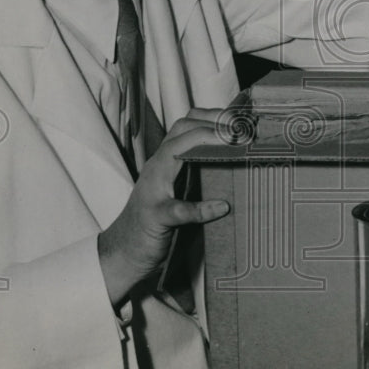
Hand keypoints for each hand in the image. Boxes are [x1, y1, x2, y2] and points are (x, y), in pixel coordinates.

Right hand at [98, 108, 231, 305]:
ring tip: (233, 145)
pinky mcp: (155, 217)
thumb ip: (200, 177)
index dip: (215, 117)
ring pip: (172, 152)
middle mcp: (157, 168)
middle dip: (213, 121)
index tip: (243, 122)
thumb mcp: (181, 194)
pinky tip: (221, 208)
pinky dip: (201, 208)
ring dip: (204, 142)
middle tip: (242, 130)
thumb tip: (240, 167)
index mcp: (166, 161)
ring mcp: (153, 190)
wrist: (125, 252)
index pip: (188, 124)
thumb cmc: (158, 222)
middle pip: (182, 127)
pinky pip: (178, 209)